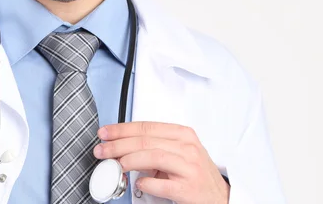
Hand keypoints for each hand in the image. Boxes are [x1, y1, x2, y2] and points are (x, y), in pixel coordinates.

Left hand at [93, 122, 229, 203]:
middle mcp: (187, 147)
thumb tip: (121, 146)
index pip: (146, 127)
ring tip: (115, 165)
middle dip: (118, 145)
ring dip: (128, 160)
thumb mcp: (179, 152)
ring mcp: (189, 167)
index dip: (121, 129)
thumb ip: (154, 146)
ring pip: (152, 157)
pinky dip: (145, 183)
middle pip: (145, 141)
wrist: (220, 199)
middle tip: (102, 149)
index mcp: (183, 134)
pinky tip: (138, 183)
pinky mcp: (188, 188)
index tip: (105, 133)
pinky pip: (160, 184)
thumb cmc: (196, 174)